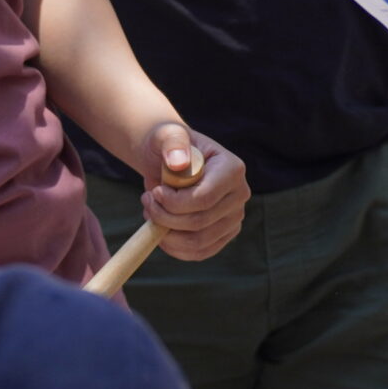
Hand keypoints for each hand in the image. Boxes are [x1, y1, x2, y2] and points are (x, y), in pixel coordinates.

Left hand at [136, 124, 248, 261]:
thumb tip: (178, 162)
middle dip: (165, 217)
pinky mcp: (224, 235)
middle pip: (200, 222)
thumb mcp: (166, 135)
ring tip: (151, 214)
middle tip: (147, 202)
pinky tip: (160, 231)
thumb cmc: (169, 146)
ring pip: (198, 242)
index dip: (172, 203)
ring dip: (166, 234)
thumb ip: (172, 142)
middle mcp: (241, 194)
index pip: (204, 199)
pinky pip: (199, 253)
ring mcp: (235, 217)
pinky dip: (175, 248)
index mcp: (232, 168)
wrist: (170, 162)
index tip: (153, 192)